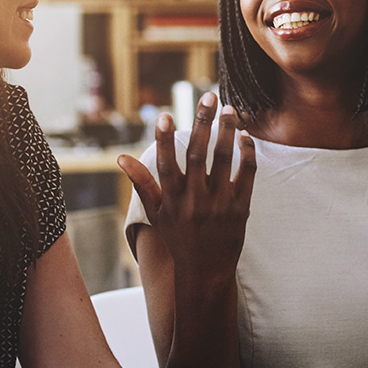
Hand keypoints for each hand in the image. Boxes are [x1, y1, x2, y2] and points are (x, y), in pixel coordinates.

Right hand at [118, 92, 257, 277]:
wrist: (206, 271)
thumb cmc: (178, 238)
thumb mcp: (156, 213)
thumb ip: (141, 183)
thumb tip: (120, 157)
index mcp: (172, 200)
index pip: (165, 164)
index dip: (163, 139)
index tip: (164, 115)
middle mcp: (194, 200)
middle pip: (197, 154)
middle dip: (202, 122)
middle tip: (208, 96)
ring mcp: (220, 204)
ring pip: (225, 159)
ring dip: (227, 131)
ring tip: (229, 109)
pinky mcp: (241, 208)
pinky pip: (247, 174)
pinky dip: (248, 153)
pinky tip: (245, 135)